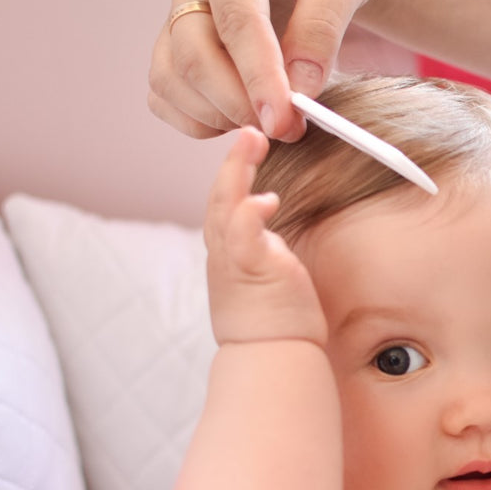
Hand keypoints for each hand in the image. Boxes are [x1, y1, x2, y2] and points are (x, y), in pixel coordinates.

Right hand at [149, 0, 376, 140]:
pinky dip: (202, 122)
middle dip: (240, 104)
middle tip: (289, 129)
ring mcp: (176, 13)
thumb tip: (300, 87)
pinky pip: (166, 97)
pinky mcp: (174, 47)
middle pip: (194, 55)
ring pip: (172, 80)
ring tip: (273, 120)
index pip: (236, 19)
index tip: (282, 119)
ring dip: (221, 117)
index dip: (258, 76)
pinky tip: (244, 119)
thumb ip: (323, 23)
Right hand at [204, 127, 328, 345]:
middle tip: (248, 132)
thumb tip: (268, 229)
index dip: (231, 176)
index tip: (245, 151)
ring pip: (225, 206)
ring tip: (251, 139)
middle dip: (231, 162)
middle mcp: (223, 254)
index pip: (223, 206)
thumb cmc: (272, 324)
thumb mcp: (262, 277)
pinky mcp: (252, 270)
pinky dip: (249, 212)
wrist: (270, 357)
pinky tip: (264, 197)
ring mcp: (234, 261)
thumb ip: (261, 249)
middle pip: (218, 197)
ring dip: (236, 170)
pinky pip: (244, 234)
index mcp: (226, 255)